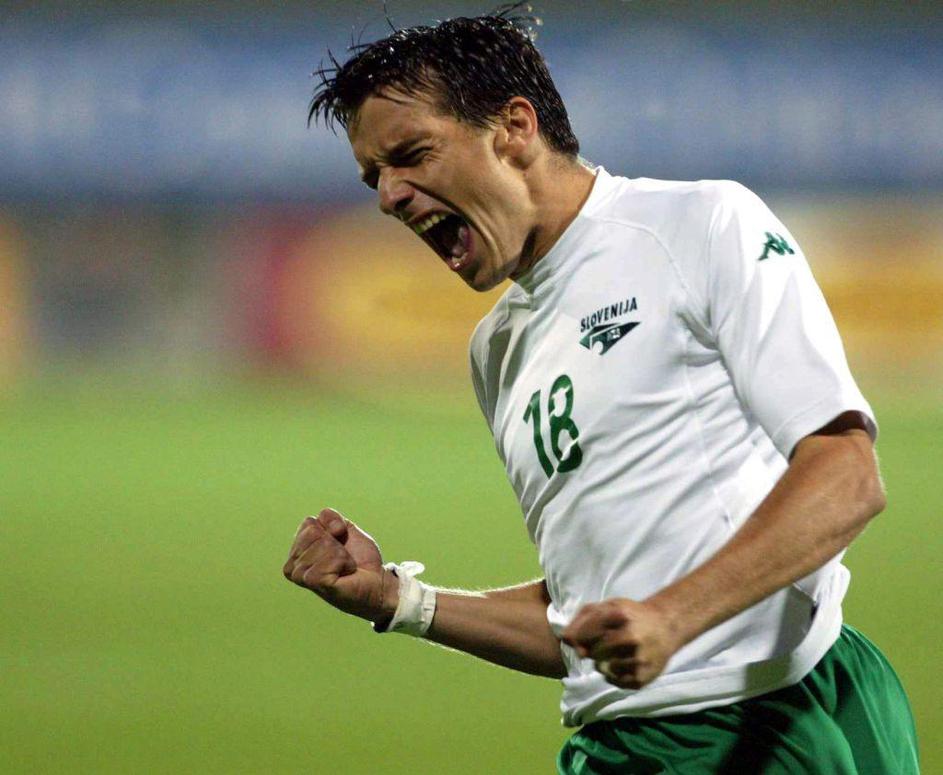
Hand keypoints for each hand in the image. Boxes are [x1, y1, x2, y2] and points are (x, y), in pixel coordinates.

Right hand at [282, 508, 397, 621]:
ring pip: (324, 543)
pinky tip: (344, 575)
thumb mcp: (344, 528)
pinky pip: (332, 557)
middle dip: (336, 542)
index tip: (339, 544)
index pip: (309, 522)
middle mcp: (292, 566)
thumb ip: (329, 517)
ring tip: (344, 568)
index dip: (333, 527)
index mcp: (296, 551)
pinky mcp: (315, 584)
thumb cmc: (359, 558)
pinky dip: (345, 562)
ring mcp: (301, 576)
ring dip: (342, 554)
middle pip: (314, 532)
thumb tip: (329, 527)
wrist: (376, 581)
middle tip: (342, 558)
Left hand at [561, 598, 681, 689]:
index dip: (580, 637)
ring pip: (602, 668)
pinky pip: (614, 681)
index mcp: (620, 615)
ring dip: (602, 662)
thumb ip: (582, 620)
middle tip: (604, 644)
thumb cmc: (630, 616)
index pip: (585, 633)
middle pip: (592, 652)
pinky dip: (613, 674)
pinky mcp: (643, 677)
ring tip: (615, 653)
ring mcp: (638, 659)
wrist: (666, 627)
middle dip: (593, 650)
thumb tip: (566, 640)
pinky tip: (622, 663)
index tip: (585, 637)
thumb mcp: (607, 607)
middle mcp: (631, 637)